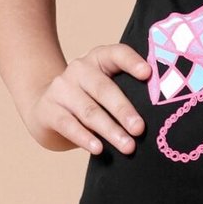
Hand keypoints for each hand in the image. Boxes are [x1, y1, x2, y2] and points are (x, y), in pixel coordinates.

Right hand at [25, 43, 150, 154]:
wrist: (46, 108)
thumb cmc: (88, 100)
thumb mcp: (105, 89)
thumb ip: (126, 93)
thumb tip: (156, 116)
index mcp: (99, 60)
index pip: (116, 54)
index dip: (131, 62)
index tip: (148, 73)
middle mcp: (79, 70)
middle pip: (103, 89)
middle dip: (123, 110)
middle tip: (139, 129)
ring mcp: (61, 89)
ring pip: (89, 111)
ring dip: (110, 130)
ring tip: (127, 146)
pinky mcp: (49, 110)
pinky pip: (69, 125)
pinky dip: (85, 138)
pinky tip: (98, 149)